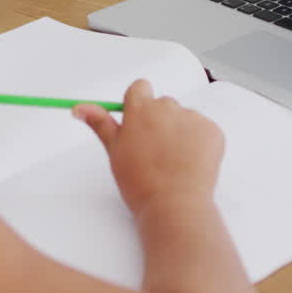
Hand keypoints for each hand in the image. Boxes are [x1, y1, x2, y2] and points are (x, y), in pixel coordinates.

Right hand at [72, 79, 223, 215]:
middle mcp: (168, 107)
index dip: (139, 105)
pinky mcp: (213, 131)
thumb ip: (100, 123)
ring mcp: (193, 118)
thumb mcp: (114, 150)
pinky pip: (204, 130)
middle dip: (159, 122)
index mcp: (140, 109)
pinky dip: (199, 143)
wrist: (174, 205)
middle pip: (163, 104)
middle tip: (154, 151)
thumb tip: (78, 107)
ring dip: (180, 132)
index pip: (140, 87)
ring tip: (173, 162)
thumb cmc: (140, 182)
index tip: (139, 124)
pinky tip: (190, 164)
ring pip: (184, 118)